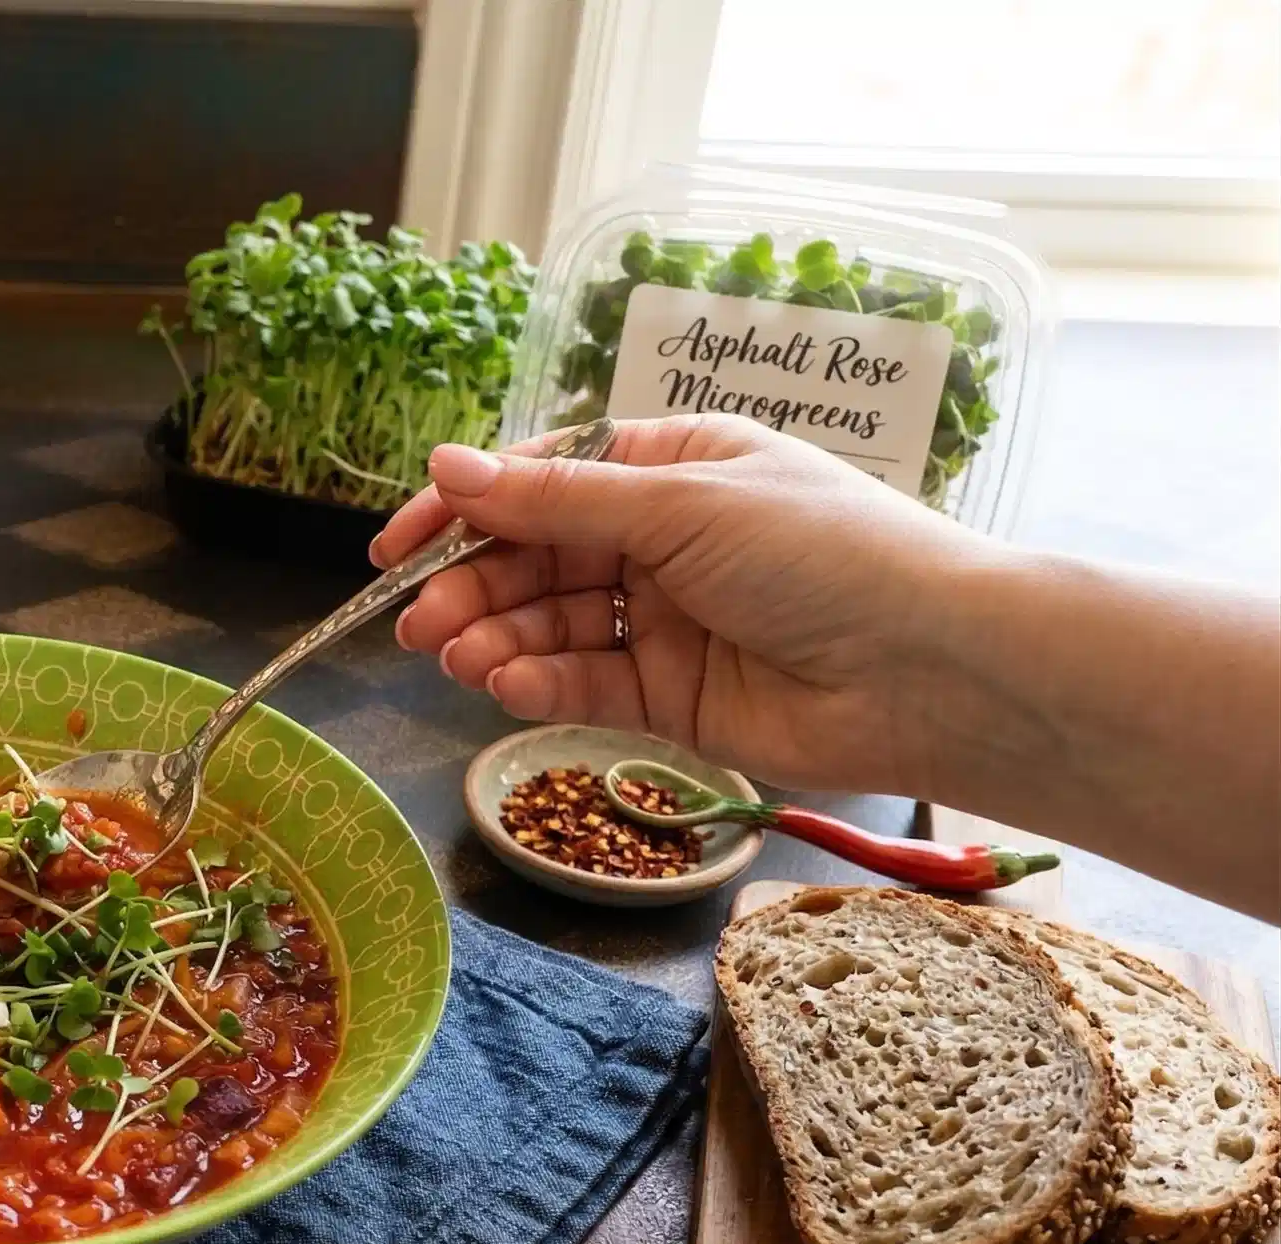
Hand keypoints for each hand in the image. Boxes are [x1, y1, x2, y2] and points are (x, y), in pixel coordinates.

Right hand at [371, 414, 995, 795]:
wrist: (931, 670)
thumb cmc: (826, 556)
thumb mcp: (681, 506)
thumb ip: (556, 501)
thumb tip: (446, 464)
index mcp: (675, 466)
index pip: (543, 479)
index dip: (464, 508)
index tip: (395, 547)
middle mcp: (665, 538)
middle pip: (536, 557)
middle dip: (471, 586)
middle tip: (417, 624)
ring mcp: (667, 620)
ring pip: (552, 624)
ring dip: (497, 638)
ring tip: (457, 658)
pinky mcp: (673, 697)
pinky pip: (586, 685)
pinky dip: (541, 685)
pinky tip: (508, 686)